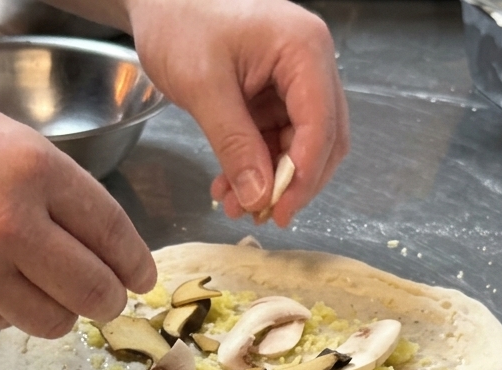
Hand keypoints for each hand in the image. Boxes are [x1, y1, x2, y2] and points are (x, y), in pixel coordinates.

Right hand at [0, 88, 156, 337]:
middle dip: (108, 300)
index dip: (134, 263)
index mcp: (34, 171)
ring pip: (55, 320)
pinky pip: (3, 324)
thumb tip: (104, 243)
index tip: (141, 278)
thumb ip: (54, 187)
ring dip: (58, 313)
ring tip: (39, 290)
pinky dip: (6, 312)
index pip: (112, 233)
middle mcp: (12, 225)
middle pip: (94, 291)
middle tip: (105, 299)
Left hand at [128, 0, 348, 226]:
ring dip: (271, 180)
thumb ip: (234, 143)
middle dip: (292, 182)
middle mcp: (309, 63)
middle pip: (323, 138)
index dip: (305, 175)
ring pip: (300, 145)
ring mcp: (293, 80)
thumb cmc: (179, 23)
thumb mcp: (204, 87)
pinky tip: (230, 186)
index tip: (282, 211)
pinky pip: (276, 139)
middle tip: (262, 215)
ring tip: (236, 205)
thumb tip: (259, 197)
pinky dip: (257, 166)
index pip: (322, 124)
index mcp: (303, 49)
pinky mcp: (273, 94)